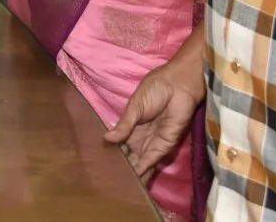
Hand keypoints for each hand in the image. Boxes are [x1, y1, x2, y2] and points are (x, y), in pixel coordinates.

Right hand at [105, 59, 203, 181]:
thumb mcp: (135, 105)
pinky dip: (141, 172)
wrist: (179, 85)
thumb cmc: (156, 89)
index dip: (109, 155)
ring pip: (138, 164)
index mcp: (130, 127)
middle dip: (119, 169)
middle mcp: (140, 139)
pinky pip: (150, 163)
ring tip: (116, 188)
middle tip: (105, 183)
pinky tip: (131, 182)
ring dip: (129, 175)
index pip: (118, 146)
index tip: (96, 166)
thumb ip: (123, 124)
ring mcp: (151, 144)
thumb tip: (106, 138)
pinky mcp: (163, 148)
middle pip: (128, 158)